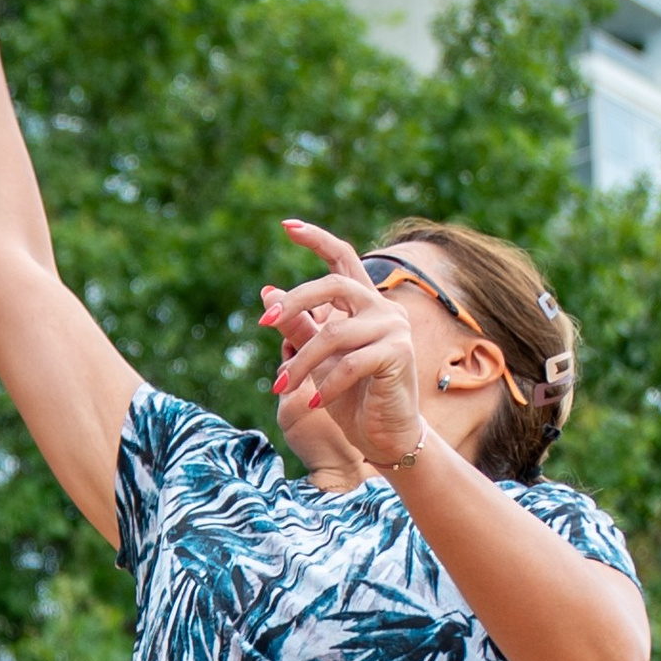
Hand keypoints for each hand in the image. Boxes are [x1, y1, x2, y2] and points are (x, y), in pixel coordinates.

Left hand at [263, 220, 423, 474]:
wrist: (384, 435)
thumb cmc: (352, 397)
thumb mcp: (317, 358)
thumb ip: (298, 325)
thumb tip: (267, 292)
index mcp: (363, 303)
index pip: (343, 258)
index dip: (316, 238)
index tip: (286, 225)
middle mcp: (382, 308)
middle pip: (333, 285)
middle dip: (294, 301)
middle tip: (262, 322)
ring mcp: (393, 329)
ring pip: (334, 333)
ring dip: (301, 362)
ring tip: (282, 384)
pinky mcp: (398, 354)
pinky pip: (351, 363)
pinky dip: (328, 384)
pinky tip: (315, 402)